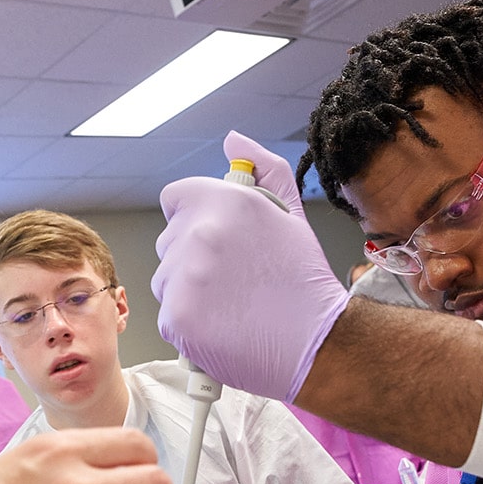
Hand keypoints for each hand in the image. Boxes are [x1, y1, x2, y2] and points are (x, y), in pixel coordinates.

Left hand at [153, 131, 350, 403]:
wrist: (317, 345)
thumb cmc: (304, 281)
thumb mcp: (291, 213)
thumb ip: (262, 169)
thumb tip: (232, 139)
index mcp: (227, 202)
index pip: (175, 198)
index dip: (194, 217)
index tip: (217, 238)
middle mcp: (200, 233)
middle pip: (168, 241)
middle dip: (192, 257)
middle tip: (235, 278)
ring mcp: (184, 277)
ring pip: (165, 279)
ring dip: (188, 291)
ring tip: (232, 304)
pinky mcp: (176, 317)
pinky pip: (168, 315)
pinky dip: (189, 325)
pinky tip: (223, 327)